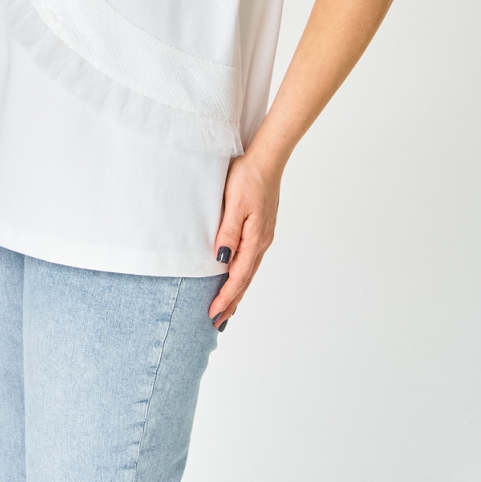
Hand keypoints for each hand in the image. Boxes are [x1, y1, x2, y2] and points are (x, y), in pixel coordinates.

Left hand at [208, 154, 280, 328]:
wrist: (267, 159)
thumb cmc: (248, 178)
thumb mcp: (234, 204)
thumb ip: (228, 233)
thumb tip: (221, 261)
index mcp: (255, 239)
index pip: (238, 277)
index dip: (225, 297)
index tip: (213, 314)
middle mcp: (261, 242)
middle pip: (245, 279)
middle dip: (232, 301)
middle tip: (218, 321)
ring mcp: (263, 235)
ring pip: (248, 270)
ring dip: (238, 290)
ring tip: (227, 306)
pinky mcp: (261, 227)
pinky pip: (250, 258)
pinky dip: (242, 273)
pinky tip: (238, 274)